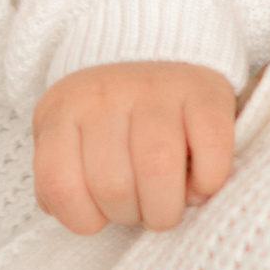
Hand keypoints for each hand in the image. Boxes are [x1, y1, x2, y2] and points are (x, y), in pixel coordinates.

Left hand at [31, 58, 237, 232]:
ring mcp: (157, 90)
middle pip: (113, 187)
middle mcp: (105, 95)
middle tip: (140, 208)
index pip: (59, 185)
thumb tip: (73, 216)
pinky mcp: (205, 92)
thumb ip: (61, 179)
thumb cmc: (109, 119)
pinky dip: (207, 182)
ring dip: (165, 209)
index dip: (83, 218)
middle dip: (130, 216)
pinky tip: (199, 183)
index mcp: (63, 111)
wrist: (157, 51)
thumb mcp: (67, 140)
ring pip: (158, 171)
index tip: (101, 214)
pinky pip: (210, 153)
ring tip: (169, 205)